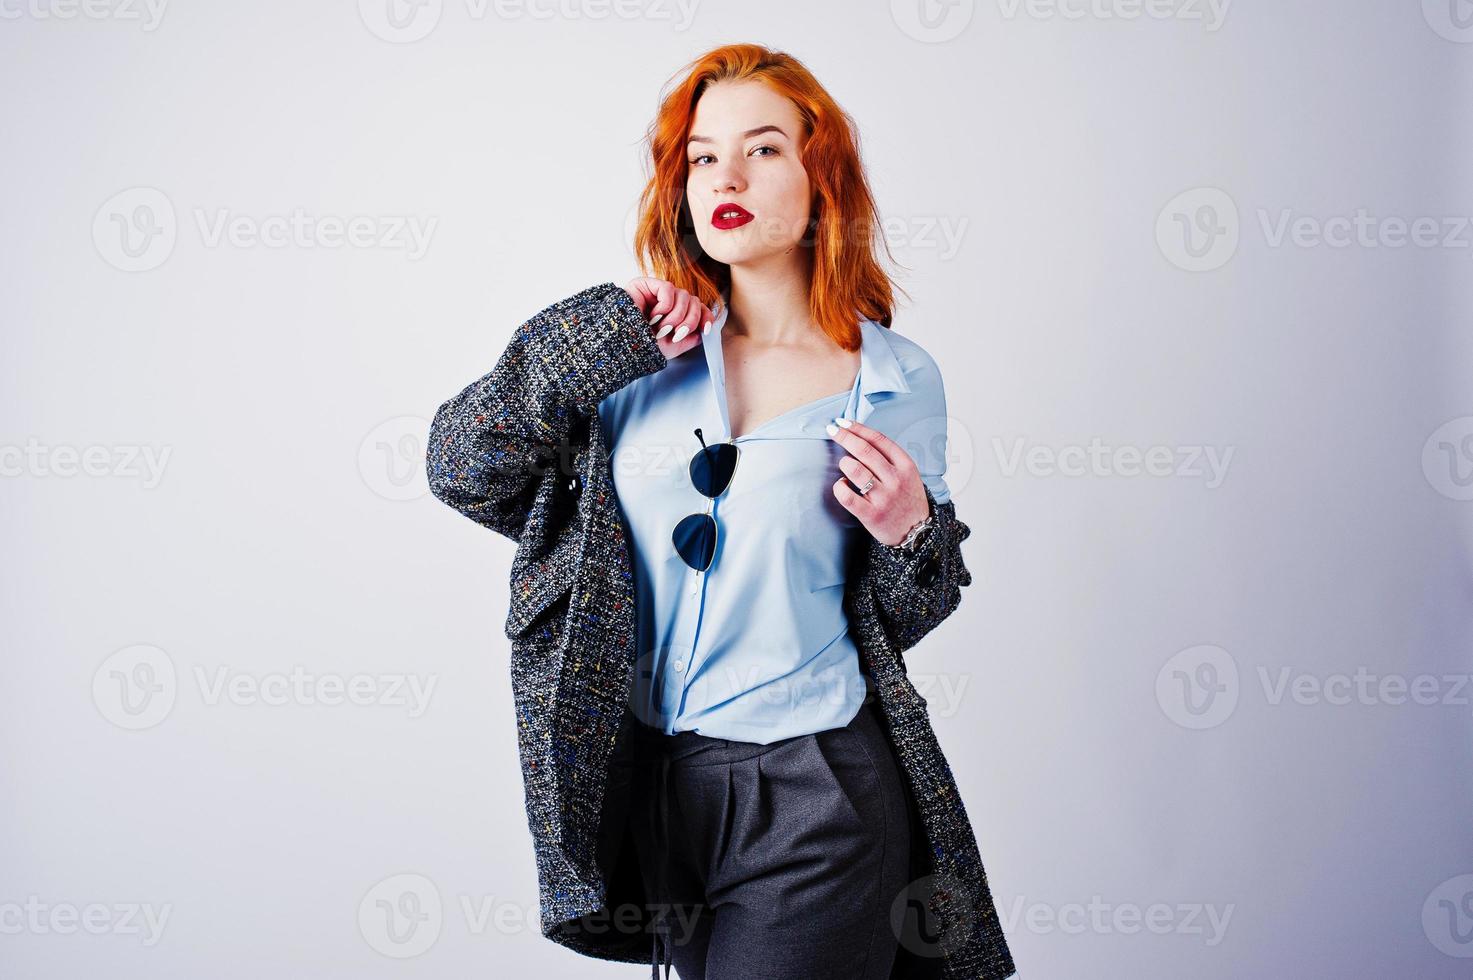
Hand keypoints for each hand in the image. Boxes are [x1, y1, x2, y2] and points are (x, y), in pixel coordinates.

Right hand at [623, 276, 713, 361]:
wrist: (623, 348)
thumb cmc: (644, 348)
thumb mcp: (674, 347)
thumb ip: (691, 337)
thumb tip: (704, 329)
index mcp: (675, 313)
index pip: (699, 307)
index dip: (706, 316)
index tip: (706, 329)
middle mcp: (669, 301)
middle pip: (695, 301)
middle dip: (689, 321)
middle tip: (675, 334)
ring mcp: (658, 292)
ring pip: (684, 295)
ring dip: (675, 317)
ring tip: (660, 328)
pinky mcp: (647, 284)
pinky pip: (668, 290)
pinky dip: (664, 307)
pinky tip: (652, 317)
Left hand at [826, 418, 930, 546]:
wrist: (916, 531)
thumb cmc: (906, 498)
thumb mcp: (907, 473)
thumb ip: (888, 457)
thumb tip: (859, 436)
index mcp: (906, 465)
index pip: (879, 440)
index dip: (858, 428)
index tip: (844, 423)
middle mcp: (895, 479)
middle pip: (865, 451)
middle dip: (845, 437)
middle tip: (832, 430)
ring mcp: (883, 497)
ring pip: (855, 470)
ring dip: (844, 462)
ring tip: (844, 464)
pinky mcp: (871, 514)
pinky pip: (847, 496)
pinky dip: (839, 487)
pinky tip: (842, 485)